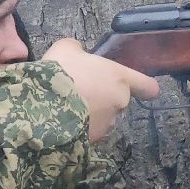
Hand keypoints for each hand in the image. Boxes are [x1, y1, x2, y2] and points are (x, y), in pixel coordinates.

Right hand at [43, 39, 160, 140]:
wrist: (42, 105)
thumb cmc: (61, 71)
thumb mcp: (67, 48)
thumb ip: (78, 50)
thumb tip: (78, 53)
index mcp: (120, 78)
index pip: (147, 86)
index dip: (145, 87)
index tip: (142, 88)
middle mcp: (119, 103)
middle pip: (117, 100)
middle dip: (103, 97)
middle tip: (79, 89)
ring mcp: (107, 124)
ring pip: (103, 117)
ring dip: (91, 112)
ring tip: (66, 105)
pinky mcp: (92, 140)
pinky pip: (88, 130)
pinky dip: (79, 126)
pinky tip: (61, 119)